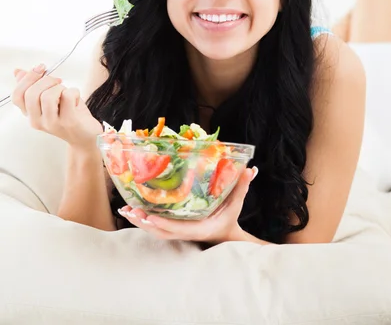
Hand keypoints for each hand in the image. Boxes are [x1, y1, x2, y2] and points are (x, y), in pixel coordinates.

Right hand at [11, 64, 102, 151]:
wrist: (86, 135)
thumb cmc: (70, 114)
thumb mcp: (50, 99)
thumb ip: (34, 86)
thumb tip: (18, 71)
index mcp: (31, 114)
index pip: (17, 96)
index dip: (27, 78)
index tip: (41, 68)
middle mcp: (38, 121)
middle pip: (31, 94)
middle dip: (46, 80)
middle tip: (58, 81)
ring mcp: (53, 123)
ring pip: (48, 95)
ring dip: (60, 87)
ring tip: (67, 93)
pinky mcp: (69, 122)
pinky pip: (67, 96)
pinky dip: (74, 91)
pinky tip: (76, 99)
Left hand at [118, 166, 257, 243]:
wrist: (227, 236)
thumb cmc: (230, 219)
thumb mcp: (237, 203)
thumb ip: (242, 186)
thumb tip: (251, 169)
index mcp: (198, 229)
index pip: (177, 229)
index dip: (162, 224)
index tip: (148, 217)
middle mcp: (185, 234)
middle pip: (159, 231)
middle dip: (143, 222)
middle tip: (129, 209)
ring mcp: (179, 233)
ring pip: (154, 231)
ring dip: (139, 221)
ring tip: (125, 209)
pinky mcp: (174, 230)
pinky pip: (156, 227)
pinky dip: (143, 220)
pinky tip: (132, 210)